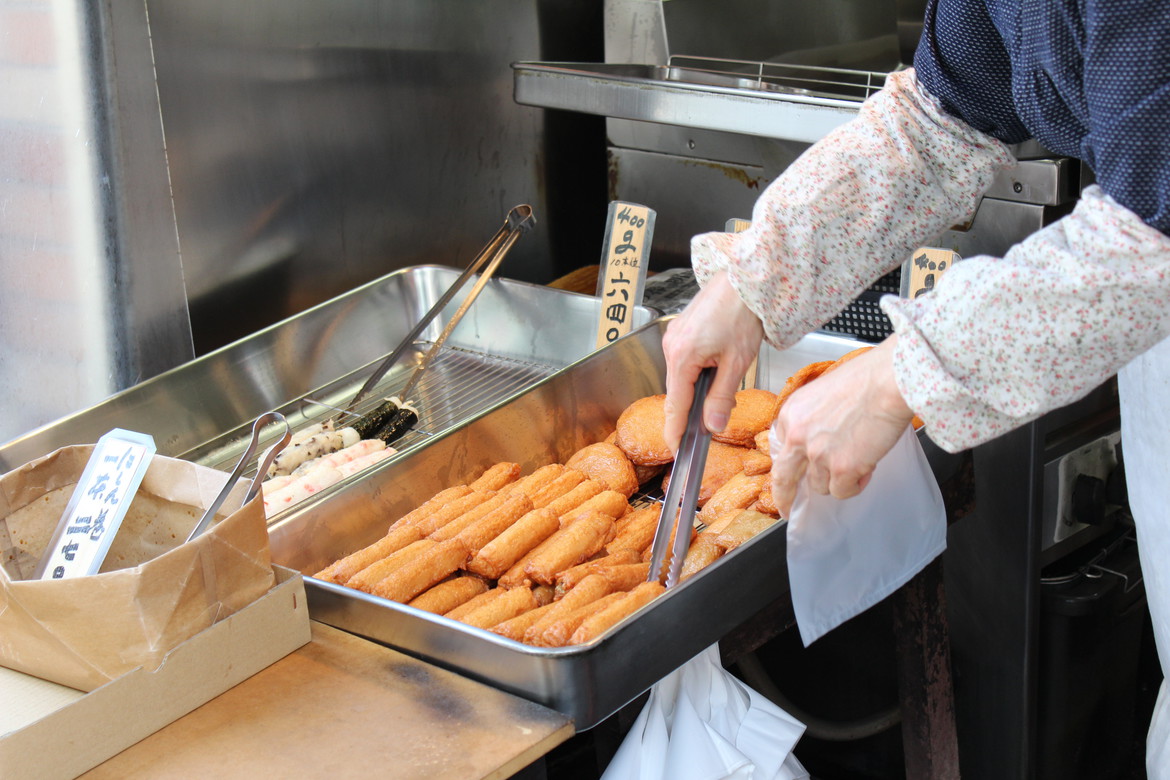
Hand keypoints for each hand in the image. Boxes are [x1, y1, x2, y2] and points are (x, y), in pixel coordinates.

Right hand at [662, 271, 764, 451]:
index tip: (676, 451)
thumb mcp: (737, 362)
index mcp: (682, 356)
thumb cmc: (742, 313)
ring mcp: (675, 337)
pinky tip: (718, 371)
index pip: (675, 406)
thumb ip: (721, 397)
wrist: (746, 279)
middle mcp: (672, 346)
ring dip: (698, 390)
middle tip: (709, 427)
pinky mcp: (682, 330)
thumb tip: (712, 426)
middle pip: (677, 392)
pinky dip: (698, 373)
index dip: (676, 431)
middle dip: (692, 411)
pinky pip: (685, 361)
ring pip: (682, 377)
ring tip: (725, 388)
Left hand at [770, 336, 914, 515]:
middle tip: (787, 508)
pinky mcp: (842, 468)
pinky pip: (842, 492)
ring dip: (836, 480)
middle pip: (784, 477)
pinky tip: (867, 469)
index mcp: (791, 414)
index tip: (794, 471)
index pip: (782, 447)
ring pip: (819, 486)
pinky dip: (855, 486)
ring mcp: (818, 454)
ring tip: (859, 462)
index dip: (792, 460)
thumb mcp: (823, 392)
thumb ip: (813, 418)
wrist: (889, 381)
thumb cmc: (867, 378)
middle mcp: (797, 436)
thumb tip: (818, 437)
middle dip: (784, 496)